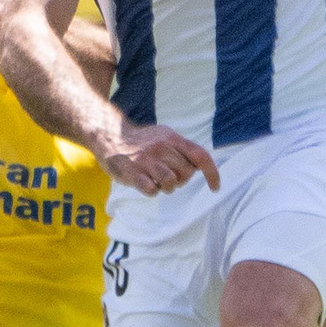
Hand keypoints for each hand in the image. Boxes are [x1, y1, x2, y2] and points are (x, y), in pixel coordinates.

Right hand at [102, 122, 219, 195]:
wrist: (110, 137)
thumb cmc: (141, 141)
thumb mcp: (163, 136)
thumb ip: (182, 149)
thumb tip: (201, 165)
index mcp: (171, 138)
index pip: (200, 155)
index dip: (212, 172)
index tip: (215, 187)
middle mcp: (161, 148)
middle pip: (186, 173)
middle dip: (181, 179)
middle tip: (167, 175)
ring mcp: (147, 160)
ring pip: (172, 183)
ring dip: (167, 187)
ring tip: (156, 180)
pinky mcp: (133, 173)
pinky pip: (153, 190)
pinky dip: (152, 191)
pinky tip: (145, 183)